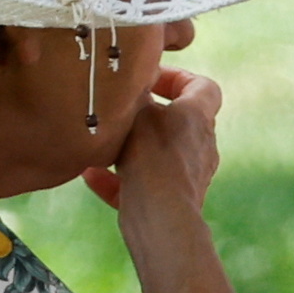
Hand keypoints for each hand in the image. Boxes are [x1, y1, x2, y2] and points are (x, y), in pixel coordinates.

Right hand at [82, 67, 224, 227]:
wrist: (161, 214)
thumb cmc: (152, 155)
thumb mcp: (138, 112)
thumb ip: (137, 93)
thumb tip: (135, 81)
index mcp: (198, 117)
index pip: (203, 87)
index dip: (178, 78)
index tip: (149, 80)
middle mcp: (201, 145)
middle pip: (178, 122)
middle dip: (146, 116)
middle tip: (121, 113)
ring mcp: (190, 174)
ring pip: (158, 155)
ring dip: (129, 149)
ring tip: (101, 146)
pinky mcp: (174, 200)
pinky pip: (144, 184)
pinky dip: (119, 180)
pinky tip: (90, 175)